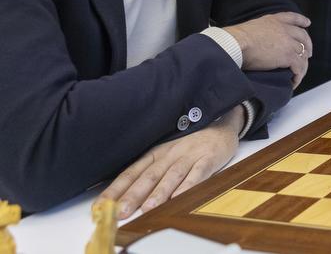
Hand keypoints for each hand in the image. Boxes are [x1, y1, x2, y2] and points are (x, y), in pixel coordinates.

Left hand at [100, 106, 242, 218]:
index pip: (131, 172)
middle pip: (149, 176)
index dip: (116, 189)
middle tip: (121, 211)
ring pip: (171, 175)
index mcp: (156, 153)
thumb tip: (127, 196)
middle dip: (134, 195)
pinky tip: (179, 197)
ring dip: (159, 192)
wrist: (222, 125)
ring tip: (148, 208)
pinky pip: (198, 173)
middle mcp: (170, 154)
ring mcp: (190, 156)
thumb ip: (151, 171)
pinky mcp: (208, 158)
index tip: (101, 205)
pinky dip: (188, 185)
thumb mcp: (168, 152)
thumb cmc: (192, 143)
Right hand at [225, 12, 311, 87]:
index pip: (293, 17)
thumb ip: (261, 31)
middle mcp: (285, 30)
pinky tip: (294, 82)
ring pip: (302, 54)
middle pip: (303, 37)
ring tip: (299, 73)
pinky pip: (299, 67)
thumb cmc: (237, 38)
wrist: (237, 43)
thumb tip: (258, 41)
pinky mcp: (288, 56)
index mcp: (275, 20)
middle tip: (309, 54)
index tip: (307, 23)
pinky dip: (298, 76)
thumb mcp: (252, 27)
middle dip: (308, 45)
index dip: (301, 20)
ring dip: (302, 65)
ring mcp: (288, 42)